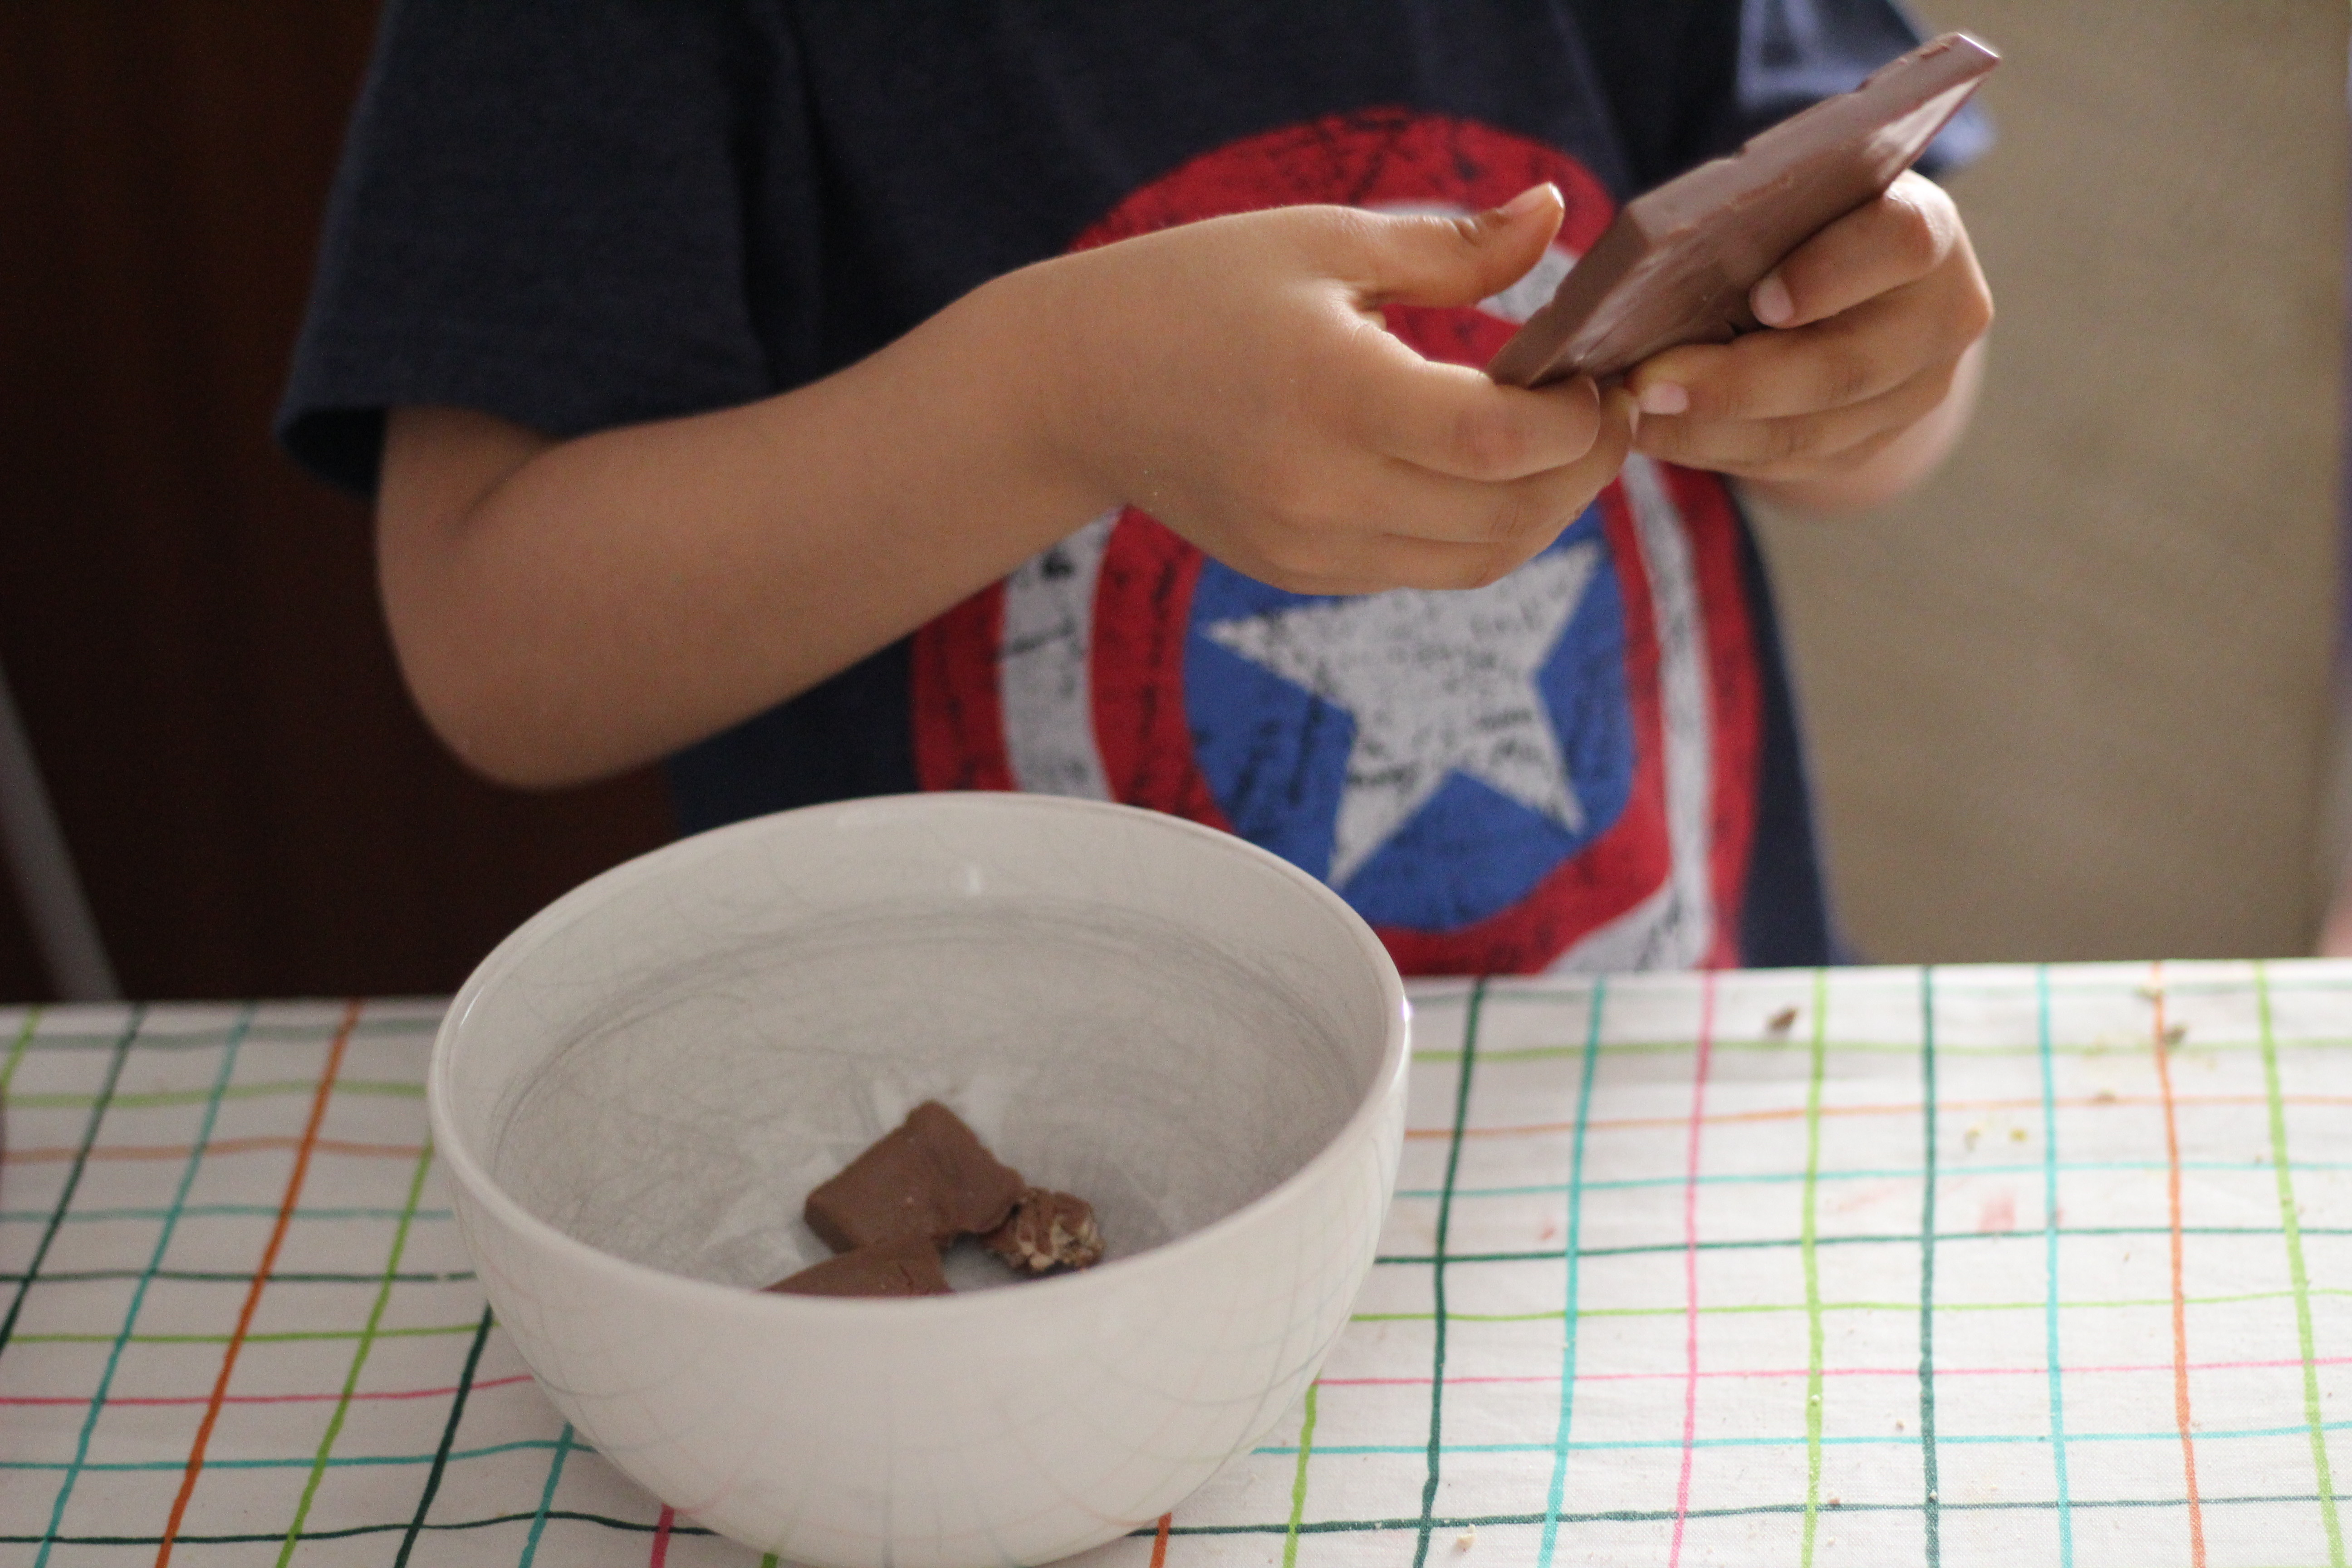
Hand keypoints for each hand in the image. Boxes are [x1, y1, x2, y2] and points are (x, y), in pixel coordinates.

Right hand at [1018, 185, 1636, 594]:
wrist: (1079, 388)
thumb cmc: (1198, 291)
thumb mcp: (1321, 243)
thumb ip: (1451, 247)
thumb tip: (1556, 214)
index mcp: (1330, 394)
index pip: (1493, 438)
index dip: (1576, 420)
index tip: (1599, 375)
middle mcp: (1322, 491)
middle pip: (1509, 514)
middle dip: (1588, 468)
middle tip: (1613, 410)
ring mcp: (1312, 547)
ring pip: (1483, 561)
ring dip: (1547, 509)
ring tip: (1566, 444)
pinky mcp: (1304, 574)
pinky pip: (1429, 570)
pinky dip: (1483, 528)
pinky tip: (1491, 470)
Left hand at [1624, 171, 1991, 510]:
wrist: (1862, 279)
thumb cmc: (1808, 218)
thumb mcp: (1797, 198)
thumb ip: (1758, 219)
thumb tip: (1654, 270)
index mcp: (1926, 227)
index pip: (1899, 245)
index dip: (1828, 277)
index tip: (1760, 299)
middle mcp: (1940, 316)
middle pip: (1841, 369)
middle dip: (1733, 386)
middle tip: (1645, 387)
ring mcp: (1915, 392)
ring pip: (1810, 432)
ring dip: (1709, 432)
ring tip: (1634, 416)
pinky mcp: (1875, 442)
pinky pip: (1792, 461)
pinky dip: (1717, 451)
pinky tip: (1660, 434)